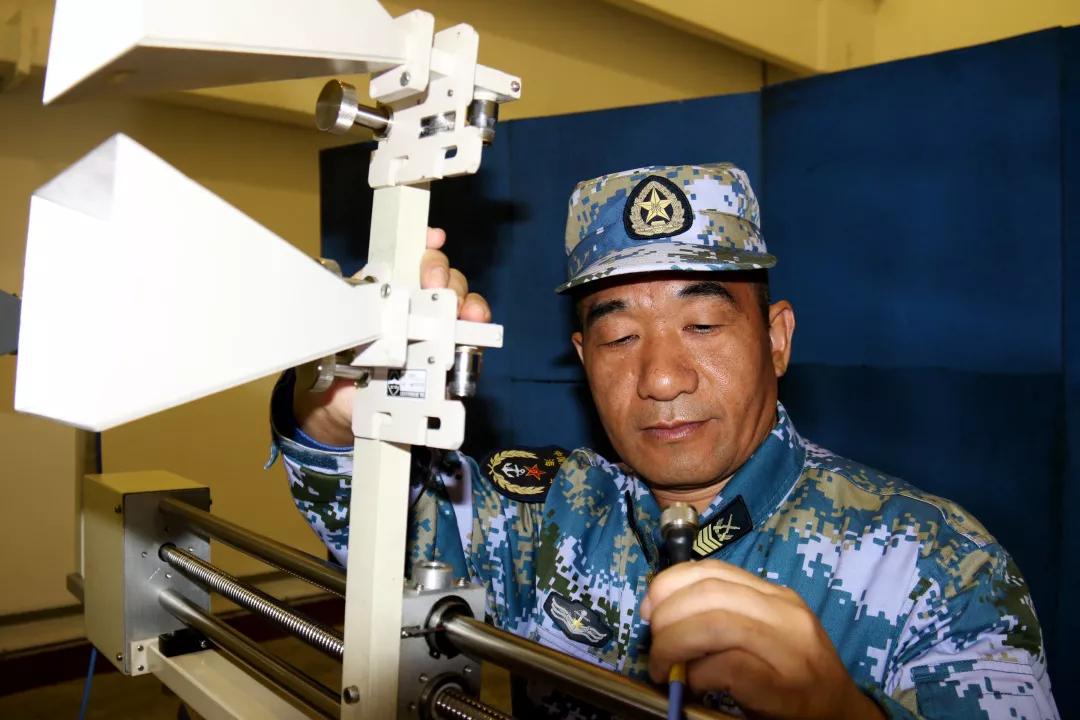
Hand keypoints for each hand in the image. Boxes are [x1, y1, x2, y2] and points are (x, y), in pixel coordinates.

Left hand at [293, 228, 490, 445]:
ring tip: (462, 310)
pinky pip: (469, 346)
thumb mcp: (332, 331)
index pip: (413, 258)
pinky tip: (473, 330)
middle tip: (433, 284)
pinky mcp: (447, 365)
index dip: (426, 244)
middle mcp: (417, 308)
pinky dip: (475, 336)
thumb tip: (339, 287)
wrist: (337, 410)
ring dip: (467, 303)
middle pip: (443, 278)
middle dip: (442, 273)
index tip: (431, 239)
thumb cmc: (334, 366)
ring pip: (463, 306)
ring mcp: (436, 334)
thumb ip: (338, 309)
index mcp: (390, 293)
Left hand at [641, 560, 884, 719]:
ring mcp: (789, 649)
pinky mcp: (785, 685)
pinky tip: (691, 683)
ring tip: (662, 667)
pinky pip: (729, 666)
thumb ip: (725, 616)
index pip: (714, 570)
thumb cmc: (792, 677)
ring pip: (715, 624)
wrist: (841, 716)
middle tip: (653, 644)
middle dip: (667, 614)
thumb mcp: (764, 634)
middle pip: (710, 593)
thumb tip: (661, 612)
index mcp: (775, 596)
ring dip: (674, 644)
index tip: (649, 608)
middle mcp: (785, 614)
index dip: (671, 583)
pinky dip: (699, 672)